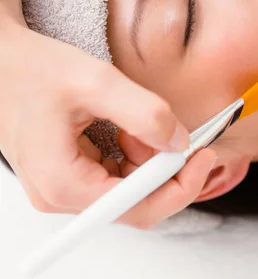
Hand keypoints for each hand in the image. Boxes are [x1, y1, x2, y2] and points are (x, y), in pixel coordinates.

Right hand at [0, 20, 216, 227]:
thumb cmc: (32, 69)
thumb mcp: (95, 81)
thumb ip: (144, 113)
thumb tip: (181, 143)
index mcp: (63, 183)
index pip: (138, 209)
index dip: (180, 188)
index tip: (204, 157)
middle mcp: (60, 197)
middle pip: (136, 205)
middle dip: (164, 171)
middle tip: (179, 135)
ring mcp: (62, 191)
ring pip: (127, 192)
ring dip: (147, 162)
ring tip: (140, 127)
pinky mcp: (67, 179)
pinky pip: (113, 180)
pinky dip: (132, 160)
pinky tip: (126, 133)